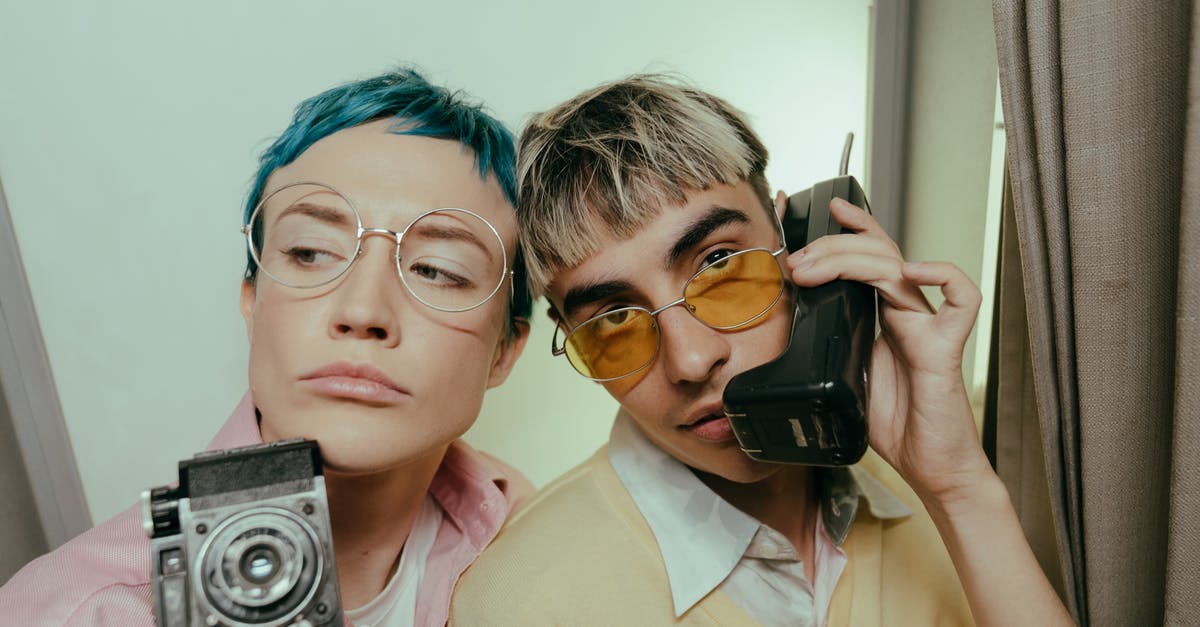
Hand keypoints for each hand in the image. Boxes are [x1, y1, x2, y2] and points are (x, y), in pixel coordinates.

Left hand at [783, 193, 992, 503]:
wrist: (930, 467)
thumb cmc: (895, 424)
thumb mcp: (843, 375)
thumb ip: (827, 346)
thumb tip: (786, 324)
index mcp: (884, 316)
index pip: (869, 256)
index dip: (849, 228)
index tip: (819, 210)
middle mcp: (907, 313)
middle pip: (876, 254)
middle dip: (832, 246)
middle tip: (796, 260)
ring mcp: (928, 325)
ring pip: (897, 267)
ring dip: (850, 259)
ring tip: (813, 269)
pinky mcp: (946, 347)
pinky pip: (960, 299)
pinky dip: (942, 274)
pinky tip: (911, 272)